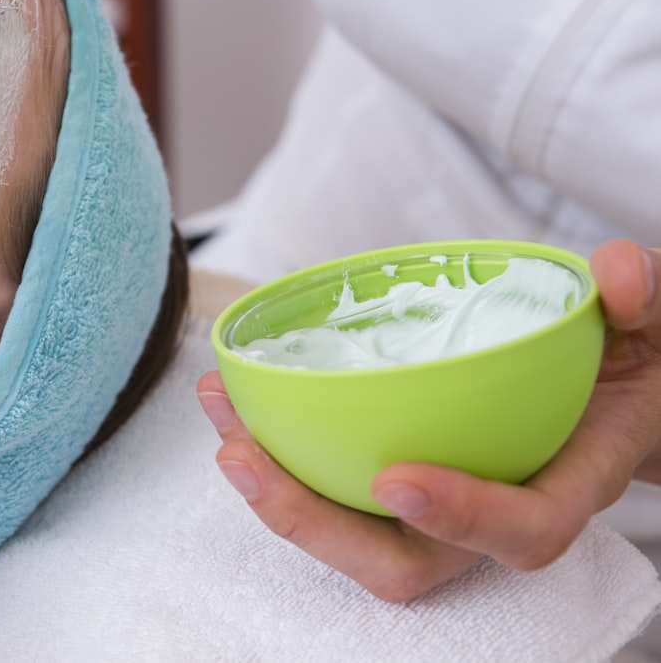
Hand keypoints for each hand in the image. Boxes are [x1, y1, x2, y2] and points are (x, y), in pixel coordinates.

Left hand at [196, 239, 660, 601]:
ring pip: (354, 537)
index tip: (394, 478)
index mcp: (569, 480)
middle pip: (405, 562)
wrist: (621, 384)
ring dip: (277, 494)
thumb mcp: (652, 322)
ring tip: (222, 425)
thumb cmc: (632, 358)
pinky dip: (279, 452)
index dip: (460, 517)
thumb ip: (643, 293)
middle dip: (315, 525)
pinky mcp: (397, 478)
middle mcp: (495, 509)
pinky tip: (233, 400)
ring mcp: (441, 501)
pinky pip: (333, 490)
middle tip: (245, 459)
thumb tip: (620, 277)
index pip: (524, 528)